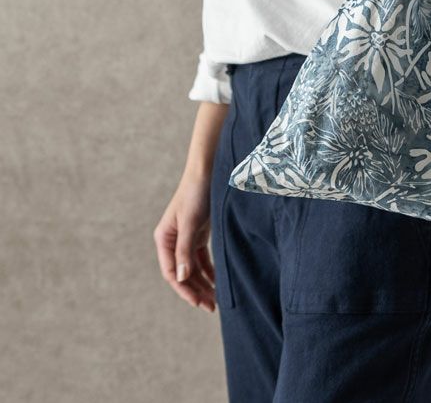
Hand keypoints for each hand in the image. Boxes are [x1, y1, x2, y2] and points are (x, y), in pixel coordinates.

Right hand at [153, 174, 215, 311]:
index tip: (199, 302)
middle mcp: (172, 241)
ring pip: (193, 268)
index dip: (184, 290)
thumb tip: (182, 278)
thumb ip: (185, 250)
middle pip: (183, 274)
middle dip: (196, 290)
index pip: (172, 272)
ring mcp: (185, 237)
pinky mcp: (198, 233)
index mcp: (164, 239)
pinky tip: (218, 282)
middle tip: (212, 306)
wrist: (208, 172)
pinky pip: (202, 259)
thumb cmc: (196, 194)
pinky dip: (209, 271)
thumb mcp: (190, 222)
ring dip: (203, 283)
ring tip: (217, 299)